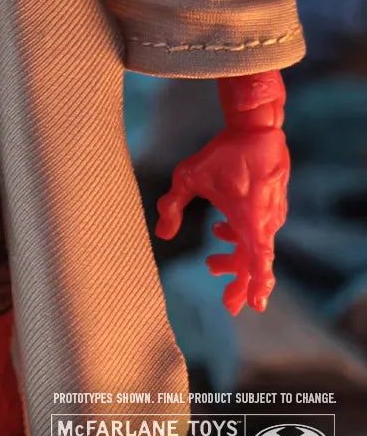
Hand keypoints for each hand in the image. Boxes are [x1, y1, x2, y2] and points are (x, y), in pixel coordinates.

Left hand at [155, 125, 288, 315]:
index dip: (256, 285)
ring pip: (255, 246)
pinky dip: (241, 237)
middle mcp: (265, 221)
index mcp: (249, 219)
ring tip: (212, 263)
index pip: (258, 261)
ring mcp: (272, 214)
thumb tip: (161, 234)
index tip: (254, 305)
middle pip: (255, 262)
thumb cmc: (222, 153)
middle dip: (241, 283)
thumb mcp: (189, 177)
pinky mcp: (273, 205)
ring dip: (235, 257)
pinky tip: (221, 231)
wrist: (256, 130)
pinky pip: (259, 230)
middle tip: (228, 304)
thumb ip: (173, 205)